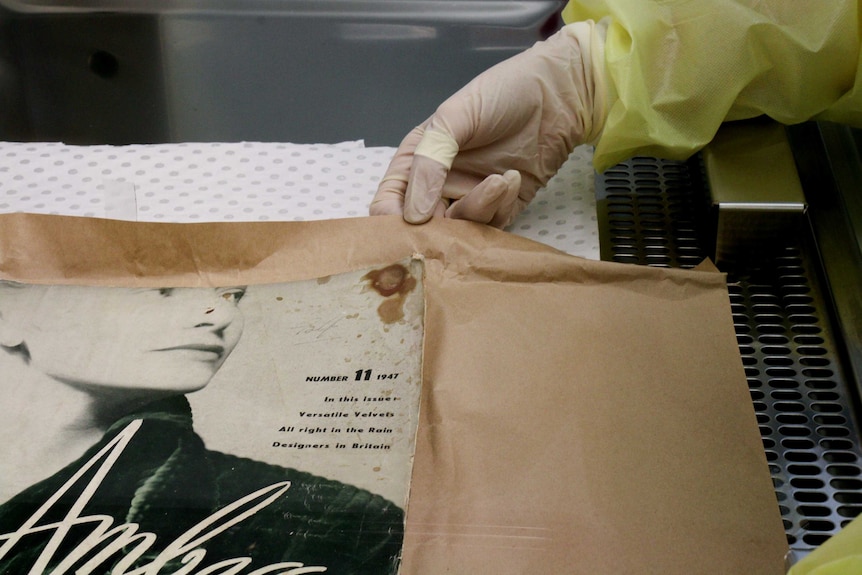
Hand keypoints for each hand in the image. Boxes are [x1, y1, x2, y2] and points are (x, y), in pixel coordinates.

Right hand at [370, 20, 607, 227]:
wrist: (558, 96)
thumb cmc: (501, 94)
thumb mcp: (454, 117)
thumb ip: (429, 164)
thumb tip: (413, 216)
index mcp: (415, 162)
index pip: (388, 205)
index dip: (392, 223)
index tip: (411, 227)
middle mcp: (438, 186)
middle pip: (423, 229)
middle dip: (440, 227)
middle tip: (462, 208)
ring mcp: (469, 199)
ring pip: (458, 231)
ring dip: (478, 208)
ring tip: (499, 178)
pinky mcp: (500, 210)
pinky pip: (490, 228)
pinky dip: (499, 207)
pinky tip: (511, 178)